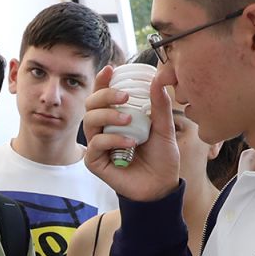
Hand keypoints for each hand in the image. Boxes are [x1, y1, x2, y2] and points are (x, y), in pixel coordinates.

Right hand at [81, 65, 181, 202]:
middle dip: (105, 95)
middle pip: (91, 104)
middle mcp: (104, 129)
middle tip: (124, 96)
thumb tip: (157, 78)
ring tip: (129, 121)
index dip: (103, 81)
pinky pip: (96, 144)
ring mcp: (98, 145)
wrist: (162, 186)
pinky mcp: (95, 162)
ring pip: (89, 121)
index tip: (111, 69)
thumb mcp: (164, 127)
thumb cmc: (161, 157)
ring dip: (108, 115)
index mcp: (117, 117)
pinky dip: (112, 139)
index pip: (104, 95)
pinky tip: (130, 143)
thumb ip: (159, 105)